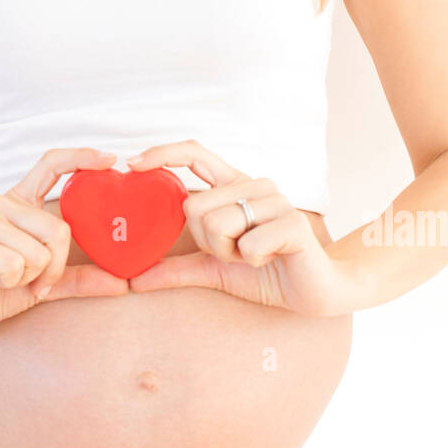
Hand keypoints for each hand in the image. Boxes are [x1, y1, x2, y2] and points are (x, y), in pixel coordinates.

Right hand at [0, 148, 128, 333]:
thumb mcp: (44, 283)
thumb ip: (79, 279)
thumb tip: (122, 284)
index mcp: (20, 203)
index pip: (51, 164)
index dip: (81, 157)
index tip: (111, 158)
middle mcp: (1, 202)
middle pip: (58, 229)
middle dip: (54, 268)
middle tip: (32, 282)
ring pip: (38, 252)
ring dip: (29, 278)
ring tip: (4, 278)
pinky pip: (16, 264)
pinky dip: (11, 282)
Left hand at [126, 140, 353, 315]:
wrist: (315, 293)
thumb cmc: (266, 272)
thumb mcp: (213, 270)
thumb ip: (175, 270)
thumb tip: (132, 280)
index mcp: (234, 187)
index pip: (195, 153)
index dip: (163, 153)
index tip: (132, 164)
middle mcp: (253, 184)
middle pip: (194, 207)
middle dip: (206, 242)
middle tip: (235, 252)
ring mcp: (276, 200)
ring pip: (218, 225)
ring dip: (230, 254)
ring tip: (255, 256)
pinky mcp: (293, 222)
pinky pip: (247, 244)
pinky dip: (252, 261)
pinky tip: (272, 260)